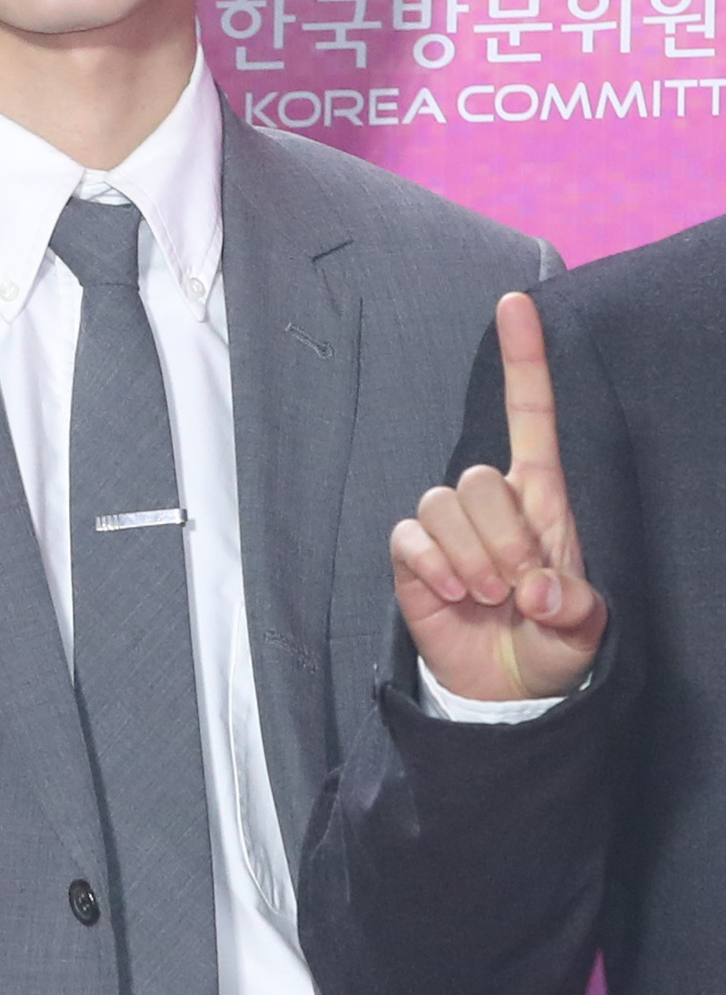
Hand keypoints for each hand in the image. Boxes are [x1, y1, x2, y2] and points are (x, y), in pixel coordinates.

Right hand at [390, 292, 606, 700]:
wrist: (505, 689)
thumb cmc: (551, 643)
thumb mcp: (584, 630)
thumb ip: (574, 609)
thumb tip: (541, 591)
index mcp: (541, 501)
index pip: (530, 418)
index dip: (524, 361)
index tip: (516, 304)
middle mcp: (492, 505)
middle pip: (479, 478)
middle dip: (501, 539)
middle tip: (515, 590)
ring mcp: (449, 529)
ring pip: (442, 504)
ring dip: (469, 558)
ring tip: (486, 598)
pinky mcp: (414, 557)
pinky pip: (410, 538)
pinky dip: (432, 568)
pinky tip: (451, 595)